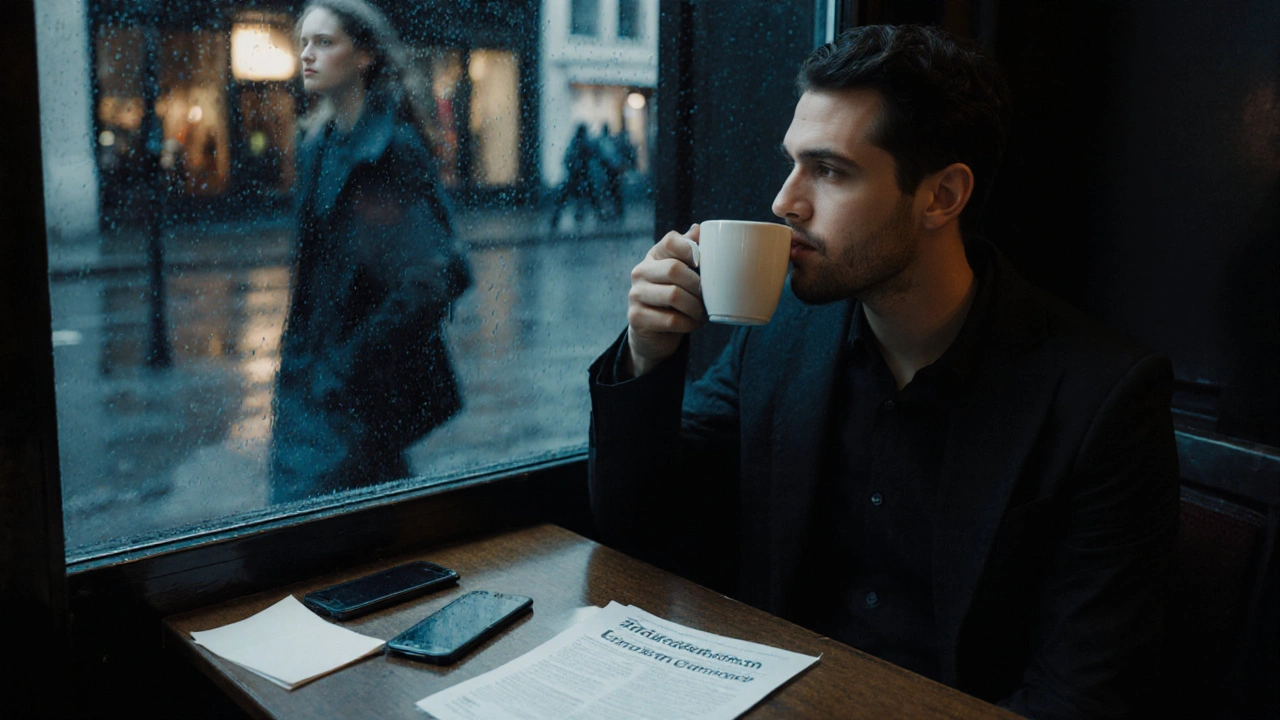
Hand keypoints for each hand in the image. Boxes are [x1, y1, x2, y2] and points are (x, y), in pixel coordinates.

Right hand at [625, 225, 705, 375]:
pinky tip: (693, 323)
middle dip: (697, 286)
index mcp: (653, 256)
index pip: (670, 242)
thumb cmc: (672, 297)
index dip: (690, 250)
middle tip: (708, 297)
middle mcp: (640, 271)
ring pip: (673, 295)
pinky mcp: (636, 317)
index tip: (703, 264)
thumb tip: (699, 228)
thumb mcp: (681, 273)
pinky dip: (688, 323)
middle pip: (674, 269)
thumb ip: (688, 251)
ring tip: (703, 313)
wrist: (653, 332)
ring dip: (695, 307)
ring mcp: (635, 294)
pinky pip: (670, 320)